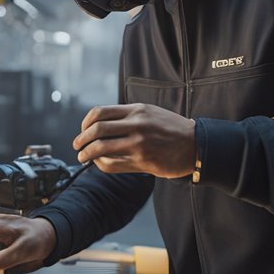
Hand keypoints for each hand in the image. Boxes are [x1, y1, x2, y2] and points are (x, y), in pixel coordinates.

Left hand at [73, 103, 195, 177]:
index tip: (83, 130)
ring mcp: (139, 143)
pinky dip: (101, 164)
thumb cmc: (172, 129)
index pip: (100, 112)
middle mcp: (136, 124)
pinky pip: (112, 164)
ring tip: (83, 157)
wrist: (197, 144)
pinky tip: (100, 164)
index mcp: (137, 110)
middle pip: (96, 129)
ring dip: (86, 154)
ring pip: (101, 148)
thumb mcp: (151, 112)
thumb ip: (128, 116)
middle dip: (81, 139)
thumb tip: (101, 124)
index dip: (85, 123)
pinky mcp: (143, 161)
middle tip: (77, 145)